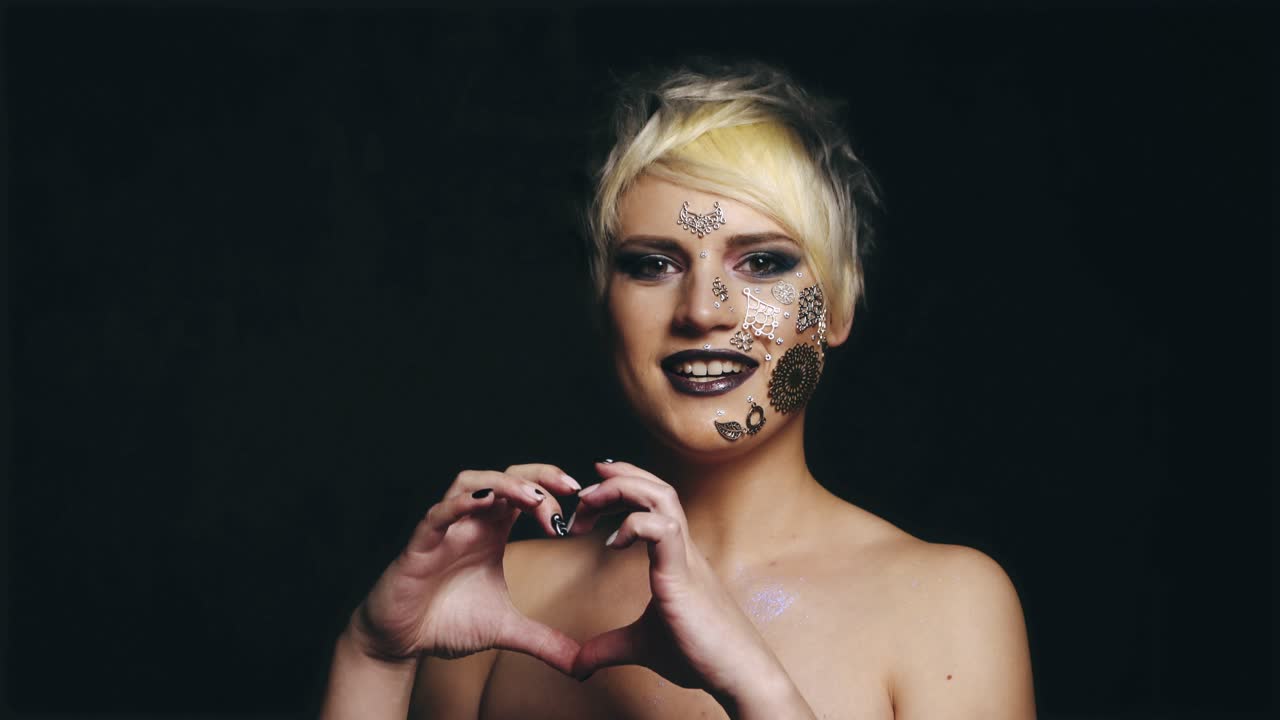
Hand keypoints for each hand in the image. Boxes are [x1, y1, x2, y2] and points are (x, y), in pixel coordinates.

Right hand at [346, 464, 581, 674]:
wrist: (401, 641)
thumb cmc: (448, 621)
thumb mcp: (506, 629)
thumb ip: (544, 641)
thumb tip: (582, 665)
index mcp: (491, 531)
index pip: (525, 492)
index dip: (553, 494)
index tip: (579, 513)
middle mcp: (470, 522)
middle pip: (505, 477)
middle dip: (539, 476)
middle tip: (571, 489)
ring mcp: (444, 530)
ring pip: (469, 482)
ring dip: (503, 484)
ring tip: (533, 499)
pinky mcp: (419, 547)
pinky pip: (436, 515)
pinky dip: (458, 504)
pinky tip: (483, 503)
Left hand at [566, 461, 794, 705]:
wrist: (738, 674)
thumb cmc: (699, 654)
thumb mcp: (639, 646)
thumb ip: (605, 648)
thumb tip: (576, 665)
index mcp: (675, 556)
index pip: (654, 499)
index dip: (623, 485)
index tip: (591, 494)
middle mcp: (683, 548)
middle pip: (656, 488)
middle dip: (616, 480)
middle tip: (581, 497)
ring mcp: (685, 559)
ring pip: (662, 498)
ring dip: (622, 490)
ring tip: (590, 504)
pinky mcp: (683, 577)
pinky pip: (663, 532)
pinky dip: (634, 526)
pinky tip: (613, 545)